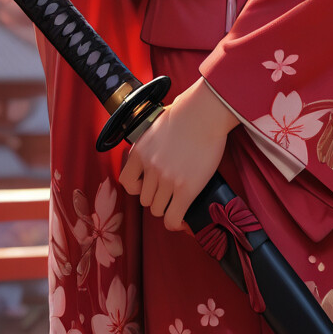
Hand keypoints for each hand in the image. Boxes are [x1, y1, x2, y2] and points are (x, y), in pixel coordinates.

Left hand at [118, 78, 237, 233]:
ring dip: (168, 207)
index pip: (127, 182)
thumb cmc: (186, 113)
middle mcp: (151, 168)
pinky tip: (182, 218)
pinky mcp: (186, 189)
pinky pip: (173, 218)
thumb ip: (150, 144)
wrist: (205, 112)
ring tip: (179, 201)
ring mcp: (167, 180)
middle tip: (171, 191)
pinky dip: (176, 222)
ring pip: (158, 210)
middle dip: (157, 197)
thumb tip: (155, 151)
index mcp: (140, 152)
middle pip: (145, 199)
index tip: (148, 184)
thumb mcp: (156, 126)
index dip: (138, 187)